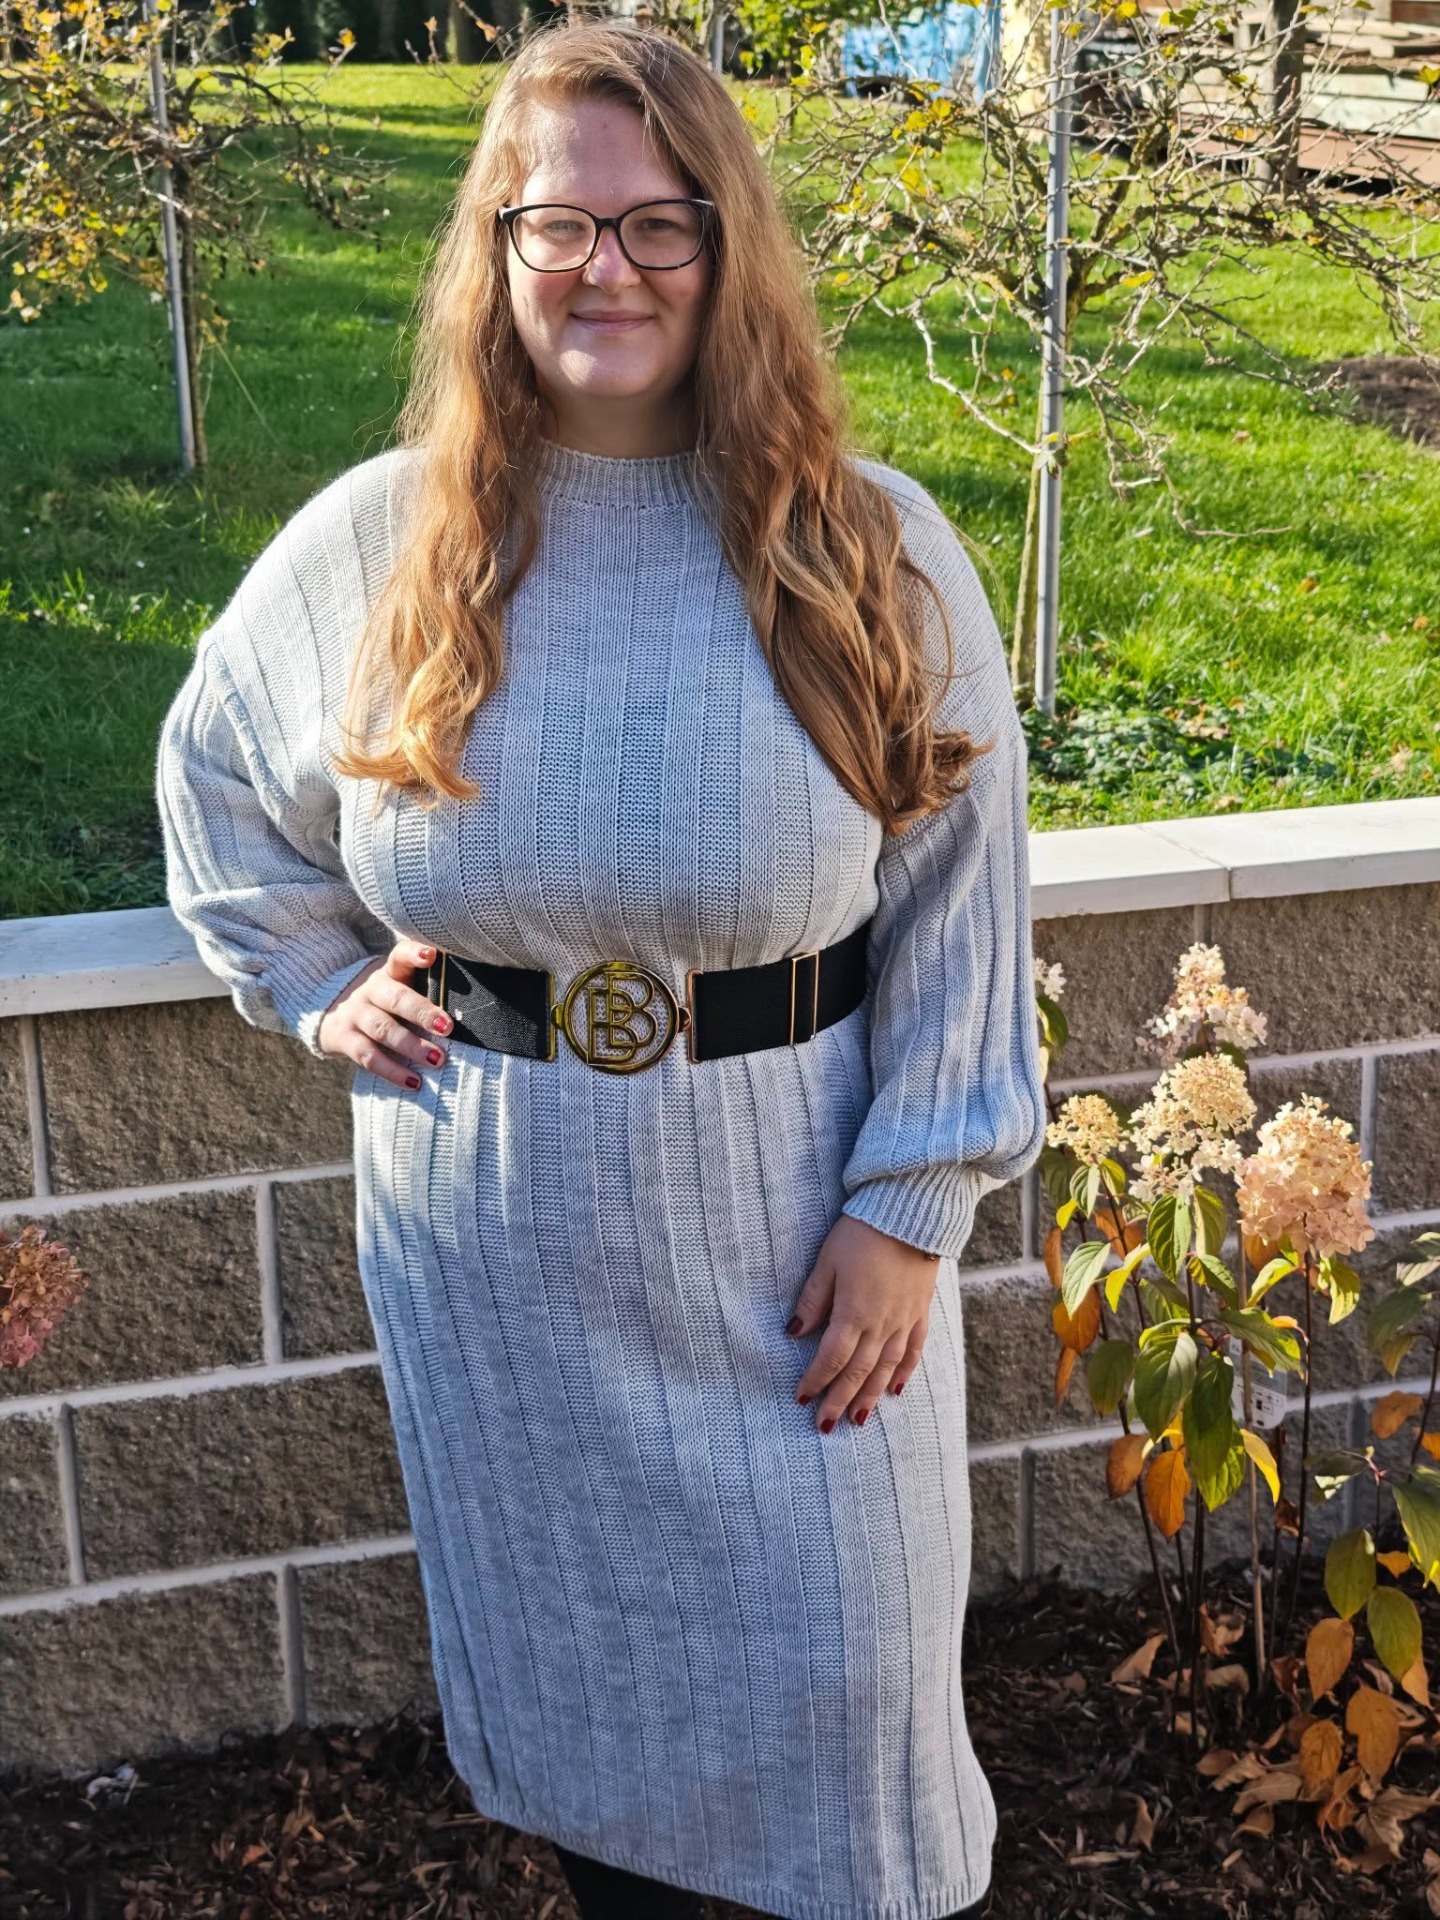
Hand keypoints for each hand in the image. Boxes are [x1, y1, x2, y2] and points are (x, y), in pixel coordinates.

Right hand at [315, 937, 452, 1089]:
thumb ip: (426, 988)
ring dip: (411, 1046)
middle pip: (396, 998)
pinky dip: (392, 1072)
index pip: (400, 956)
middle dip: (422, 1013)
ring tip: (438, 1060)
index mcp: (389, 973)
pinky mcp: (344, 1039)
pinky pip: (368, 1057)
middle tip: (448, 1027)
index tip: (431, 955)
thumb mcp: (398, 985)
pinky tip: (414, 1083)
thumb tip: (473, 1006)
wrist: (329, 1010)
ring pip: (383, 1029)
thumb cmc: (383, 1001)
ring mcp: (355, 1014)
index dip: (414, 953)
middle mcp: (371, 990)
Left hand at [786, 1214, 939, 1430]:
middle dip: (839, 1401)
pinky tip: (895, 1389)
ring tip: (858, 1419)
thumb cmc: (863, 1233)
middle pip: (857, 1372)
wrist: (912, 1213)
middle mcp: (881, 1325)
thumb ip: (813, 1300)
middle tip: (825, 1426)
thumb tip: (794, 1333)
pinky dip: (904, 1373)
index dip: (815, 1380)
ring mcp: (904, 1321)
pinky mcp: (920, 1312)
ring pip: (886, 1369)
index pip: (830, 1358)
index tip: (801, 1398)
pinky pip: (914, 1351)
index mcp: (854, 1314)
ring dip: (870, 1396)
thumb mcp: (828, 1262)